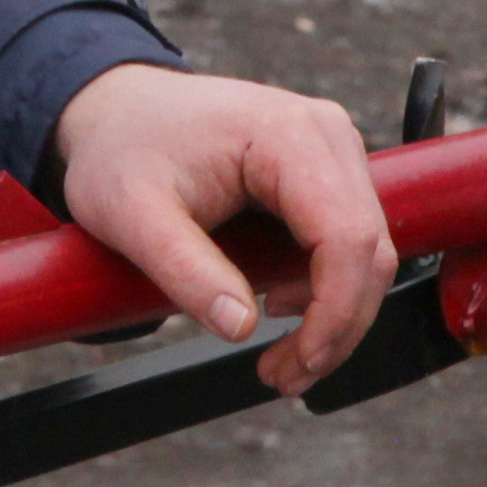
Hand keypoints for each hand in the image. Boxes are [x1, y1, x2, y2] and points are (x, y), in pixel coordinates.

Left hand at [48, 62, 388, 391]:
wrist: (118, 110)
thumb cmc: (122, 149)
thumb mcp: (132, 215)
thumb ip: (185, 270)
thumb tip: (240, 328)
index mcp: (287, 134)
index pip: (345, 236)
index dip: (334, 311)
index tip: (300, 361)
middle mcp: (326, 135)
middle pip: (369, 249)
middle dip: (336, 327)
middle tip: (283, 377)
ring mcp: (332, 151)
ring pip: (367, 251)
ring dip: (335, 315)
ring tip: (281, 359)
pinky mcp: (326, 171)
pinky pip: (348, 241)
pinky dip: (327, 290)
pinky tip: (282, 311)